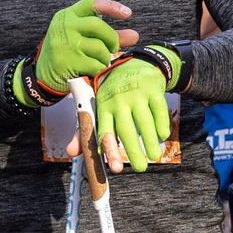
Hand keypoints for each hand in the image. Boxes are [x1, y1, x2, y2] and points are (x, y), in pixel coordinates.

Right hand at [37, 0, 132, 92]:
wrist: (43, 75)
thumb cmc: (66, 52)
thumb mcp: (80, 37)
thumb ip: (107, 35)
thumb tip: (134, 35)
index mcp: (68, 15)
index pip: (92, 3)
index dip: (112, 7)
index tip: (127, 14)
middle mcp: (65, 26)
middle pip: (98, 26)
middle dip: (112, 38)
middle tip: (114, 47)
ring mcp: (66, 44)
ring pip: (99, 48)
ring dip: (105, 57)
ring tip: (99, 61)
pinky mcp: (69, 62)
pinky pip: (95, 65)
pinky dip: (98, 69)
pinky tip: (91, 70)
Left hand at [92, 58, 173, 172]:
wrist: (135, 64)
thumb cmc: (114, 93)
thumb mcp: (98, 108)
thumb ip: (85, 132)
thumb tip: (71, 152)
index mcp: (103, 107)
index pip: (104, 131)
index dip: (109, 150)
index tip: (115, 167)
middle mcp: (118, 100)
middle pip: (126, 130)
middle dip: (133, 151)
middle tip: (140, 168)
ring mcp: (136, 94)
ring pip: (144, 122)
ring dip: (150, 142)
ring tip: (154, 156)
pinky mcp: (152, 90)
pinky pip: (159, 111)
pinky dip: (161, 125)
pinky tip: (162, 135)